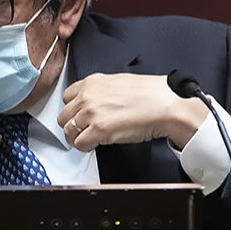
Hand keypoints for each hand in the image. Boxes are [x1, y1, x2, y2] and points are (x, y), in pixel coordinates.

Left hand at [57, 73, 206, 151]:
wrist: (166, 105)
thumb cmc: (151, 94)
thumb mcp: (119, 82)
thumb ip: (101, 91)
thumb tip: (95, 101)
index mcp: (92, 82)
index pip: (67, 97)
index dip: (73, 109)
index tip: (79, 115)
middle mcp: (87, 97)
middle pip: (64, 115)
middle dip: (72, 124)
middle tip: (83, 130)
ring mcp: (91, 114)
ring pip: (68, 130)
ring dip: (76, 137)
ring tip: (88, 139)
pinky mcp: (98, 130)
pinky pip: (79, 143)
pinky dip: (84, 147)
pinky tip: (94, 145)